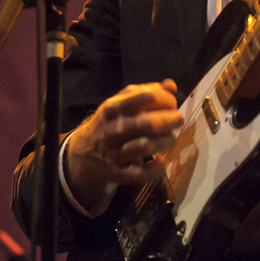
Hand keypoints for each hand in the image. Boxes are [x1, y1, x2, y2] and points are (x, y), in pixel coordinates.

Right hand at [64, 79, 182, 210]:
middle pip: (150, 123)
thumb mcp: (120, 103)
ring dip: (167, 142)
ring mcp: (114, 152)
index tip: (172, 105)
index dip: (167, 100)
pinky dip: (156, 170)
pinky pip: (141, 174)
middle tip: (178, 121)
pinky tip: (160, 162)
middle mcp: (113, 129)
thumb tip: (170, 85)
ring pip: (148, 147)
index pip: (147, 97)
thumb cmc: (108, 124)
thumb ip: (145, 92)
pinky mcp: (117, 173)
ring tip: (169, 140)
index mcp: (114, 108)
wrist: (81, 153)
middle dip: (171, 120)